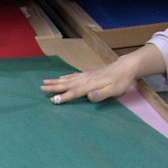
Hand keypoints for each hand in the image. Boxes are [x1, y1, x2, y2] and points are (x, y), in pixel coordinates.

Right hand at [40, 44, 165, 103]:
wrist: (126, 67)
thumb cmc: (121, 81)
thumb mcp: (114, 90)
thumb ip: (101, 95)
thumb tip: (89, 97)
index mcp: (91, 85)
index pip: (74, 92)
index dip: (63, 97)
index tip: (52, 101)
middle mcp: (86, 79)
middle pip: (67, 84)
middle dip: (54, 87)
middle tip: (41, 88)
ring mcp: (86, 76)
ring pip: (68, 79)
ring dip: (56, 81)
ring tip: (45, 82)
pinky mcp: (88, 74)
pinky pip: (73, 75)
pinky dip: (65, 76)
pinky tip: (60, 77)